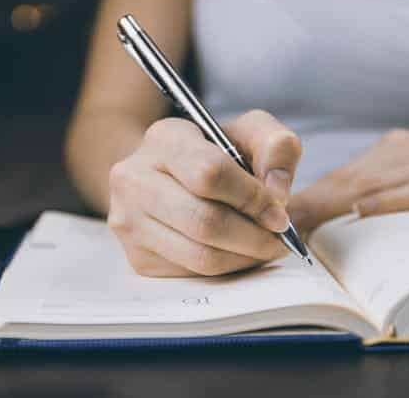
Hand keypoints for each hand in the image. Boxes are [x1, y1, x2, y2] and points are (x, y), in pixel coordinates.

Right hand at [108, 110, 301, 276]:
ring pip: (200, 256)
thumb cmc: (215, 155)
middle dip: (254, 236)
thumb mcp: (249, 134)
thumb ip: (276, 147)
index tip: (278, 214)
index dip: (252, 198)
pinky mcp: (138, 258)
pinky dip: (227, 269)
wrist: (168, 178)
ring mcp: (130, 221)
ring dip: (245, 258)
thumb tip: (276, 194)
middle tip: (279, 239)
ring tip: (264, 247)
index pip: (209, 174)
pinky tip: (237, 252)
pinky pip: (193, 274)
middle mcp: (133, 179)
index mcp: (163, 139)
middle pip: (204, 221)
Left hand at [290, 129, 408, 232]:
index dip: (312, 196)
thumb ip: (387, 188)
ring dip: (337, 205)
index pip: (346, 175)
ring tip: (303, 224)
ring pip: (378, 183)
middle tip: (279, 224)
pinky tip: (365, 210)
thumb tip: (346, 214)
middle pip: (352, 179)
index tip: (283, 216)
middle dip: (313, 203)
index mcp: (398, 149)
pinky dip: (392, 201)